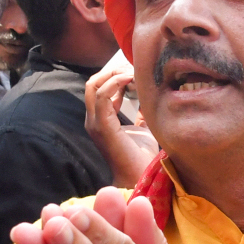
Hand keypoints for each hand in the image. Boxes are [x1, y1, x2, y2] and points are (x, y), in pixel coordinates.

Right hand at [83, 68, 154, 188]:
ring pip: (94, 85)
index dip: (115, 74)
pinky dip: (116, 82)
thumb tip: (149, 96)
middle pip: (93, 82)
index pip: (99, 87)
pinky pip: (103, 95)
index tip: (136, 70)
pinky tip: (131, 79)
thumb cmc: (141, 155)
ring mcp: (95, 122)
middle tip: (134, 67)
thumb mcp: (143, 127)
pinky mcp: (102, 126)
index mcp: (100, 118)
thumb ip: (141, 112)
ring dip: (115, 74)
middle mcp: (93, 119)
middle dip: (113, 70)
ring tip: (134, 71)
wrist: (139, 176)